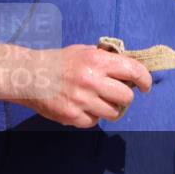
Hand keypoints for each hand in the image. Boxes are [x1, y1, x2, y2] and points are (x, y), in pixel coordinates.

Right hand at [22, 44, 151, 127]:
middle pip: (126, 97)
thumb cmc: (58, 62)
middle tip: (115, 94)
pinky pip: (94, 122)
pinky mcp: (72, 116)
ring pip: (113, 113)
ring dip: (109, 108)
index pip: (133, 70)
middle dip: (124, 96)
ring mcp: (82, 100)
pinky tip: (81, 107)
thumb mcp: (83, 51)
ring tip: (97, 101)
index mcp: (96, 61)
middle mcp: (91, 80)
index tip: (145, 86)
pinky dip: (91, 116)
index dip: (144, 79)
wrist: (29, 76)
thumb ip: (105, 59)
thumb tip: (129, 69)